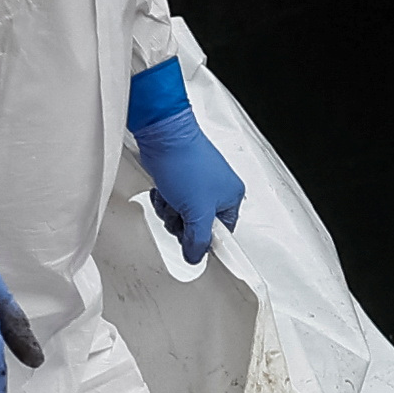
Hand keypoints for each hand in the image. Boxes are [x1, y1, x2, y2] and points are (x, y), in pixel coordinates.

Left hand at [126, 62, 247, 263]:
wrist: (162, 136)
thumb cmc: (185, 162)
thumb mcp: (197, 211)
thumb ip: (198, 240)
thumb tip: (195, 256)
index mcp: (231, 197)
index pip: (223, 234)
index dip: (208, 243)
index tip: (197, 252)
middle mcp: (216, 190)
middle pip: (199, 227)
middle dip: (183, 224)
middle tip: (180, 214)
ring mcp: (196, 185)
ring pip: (182, 216)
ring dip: (171, 212)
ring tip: (171, 198)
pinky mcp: (178, 179)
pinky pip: (171, 203)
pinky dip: (163, 200)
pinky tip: (163, 191)